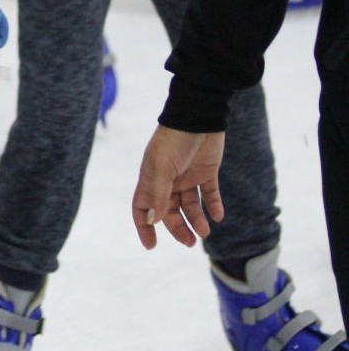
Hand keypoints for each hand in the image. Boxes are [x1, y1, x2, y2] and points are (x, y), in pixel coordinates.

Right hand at [131, 125, 224, 249]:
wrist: (199, 116)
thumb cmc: (174, 140)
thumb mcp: (163, 167)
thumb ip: (158, 194)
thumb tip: (154, 220)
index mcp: (152, 178)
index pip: (143, 207)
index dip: (145, 226)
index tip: (152, 245)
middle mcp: (168, 180)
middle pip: (169, 211)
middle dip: (178, 228)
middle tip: (190, 241)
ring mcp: (187, 176)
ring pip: (190, 205)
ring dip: (197, 219)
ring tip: (205, 230)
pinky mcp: (206, 171)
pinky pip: (209, 194)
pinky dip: (213, 206)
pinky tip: (218, 215)